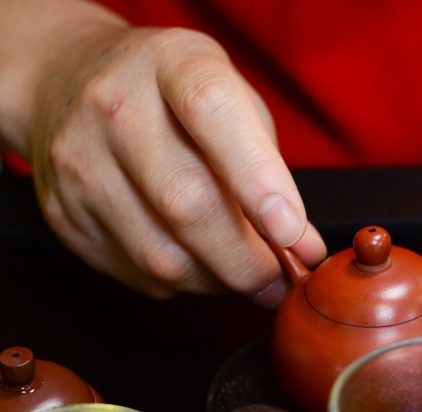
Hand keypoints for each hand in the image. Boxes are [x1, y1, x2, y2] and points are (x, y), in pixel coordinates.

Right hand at [24, 17, 324, 305]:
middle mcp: (115, 105)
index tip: (291, 231)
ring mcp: (80, 161)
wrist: (67, 83)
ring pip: (161, 253)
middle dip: (246, 260)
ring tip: (243, 275)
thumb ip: (269, 167)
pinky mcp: (63, 213)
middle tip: (280, 280)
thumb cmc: (174, 99)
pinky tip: (196, 263)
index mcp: (172, 63)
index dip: (258, 179)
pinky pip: (136, 273)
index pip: (212, 111)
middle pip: (186, 201)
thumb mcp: (231, 99)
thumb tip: (302, 248)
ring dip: (216, 280)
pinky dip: (181, 282)